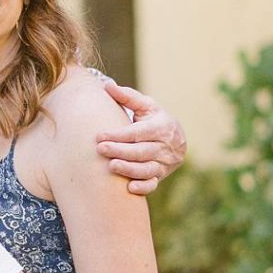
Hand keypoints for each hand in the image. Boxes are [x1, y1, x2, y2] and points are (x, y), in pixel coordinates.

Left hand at [96, 81, 186, 195]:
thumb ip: (127, 96)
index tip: (99, 136)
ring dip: (129, 169)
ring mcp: (165, 163)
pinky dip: (143, 187)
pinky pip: (153, 184)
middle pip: (142, 151)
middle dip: (120, 151)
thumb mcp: (145, 105)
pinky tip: (129, 188)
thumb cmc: (153, 118)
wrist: (172, 137)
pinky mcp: (162, 176)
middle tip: (101, 149)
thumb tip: (107, 85)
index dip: (119, 135)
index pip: (139, 132)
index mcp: (162, 126)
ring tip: (111, 166)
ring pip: (147, 169)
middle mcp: (167, 146)